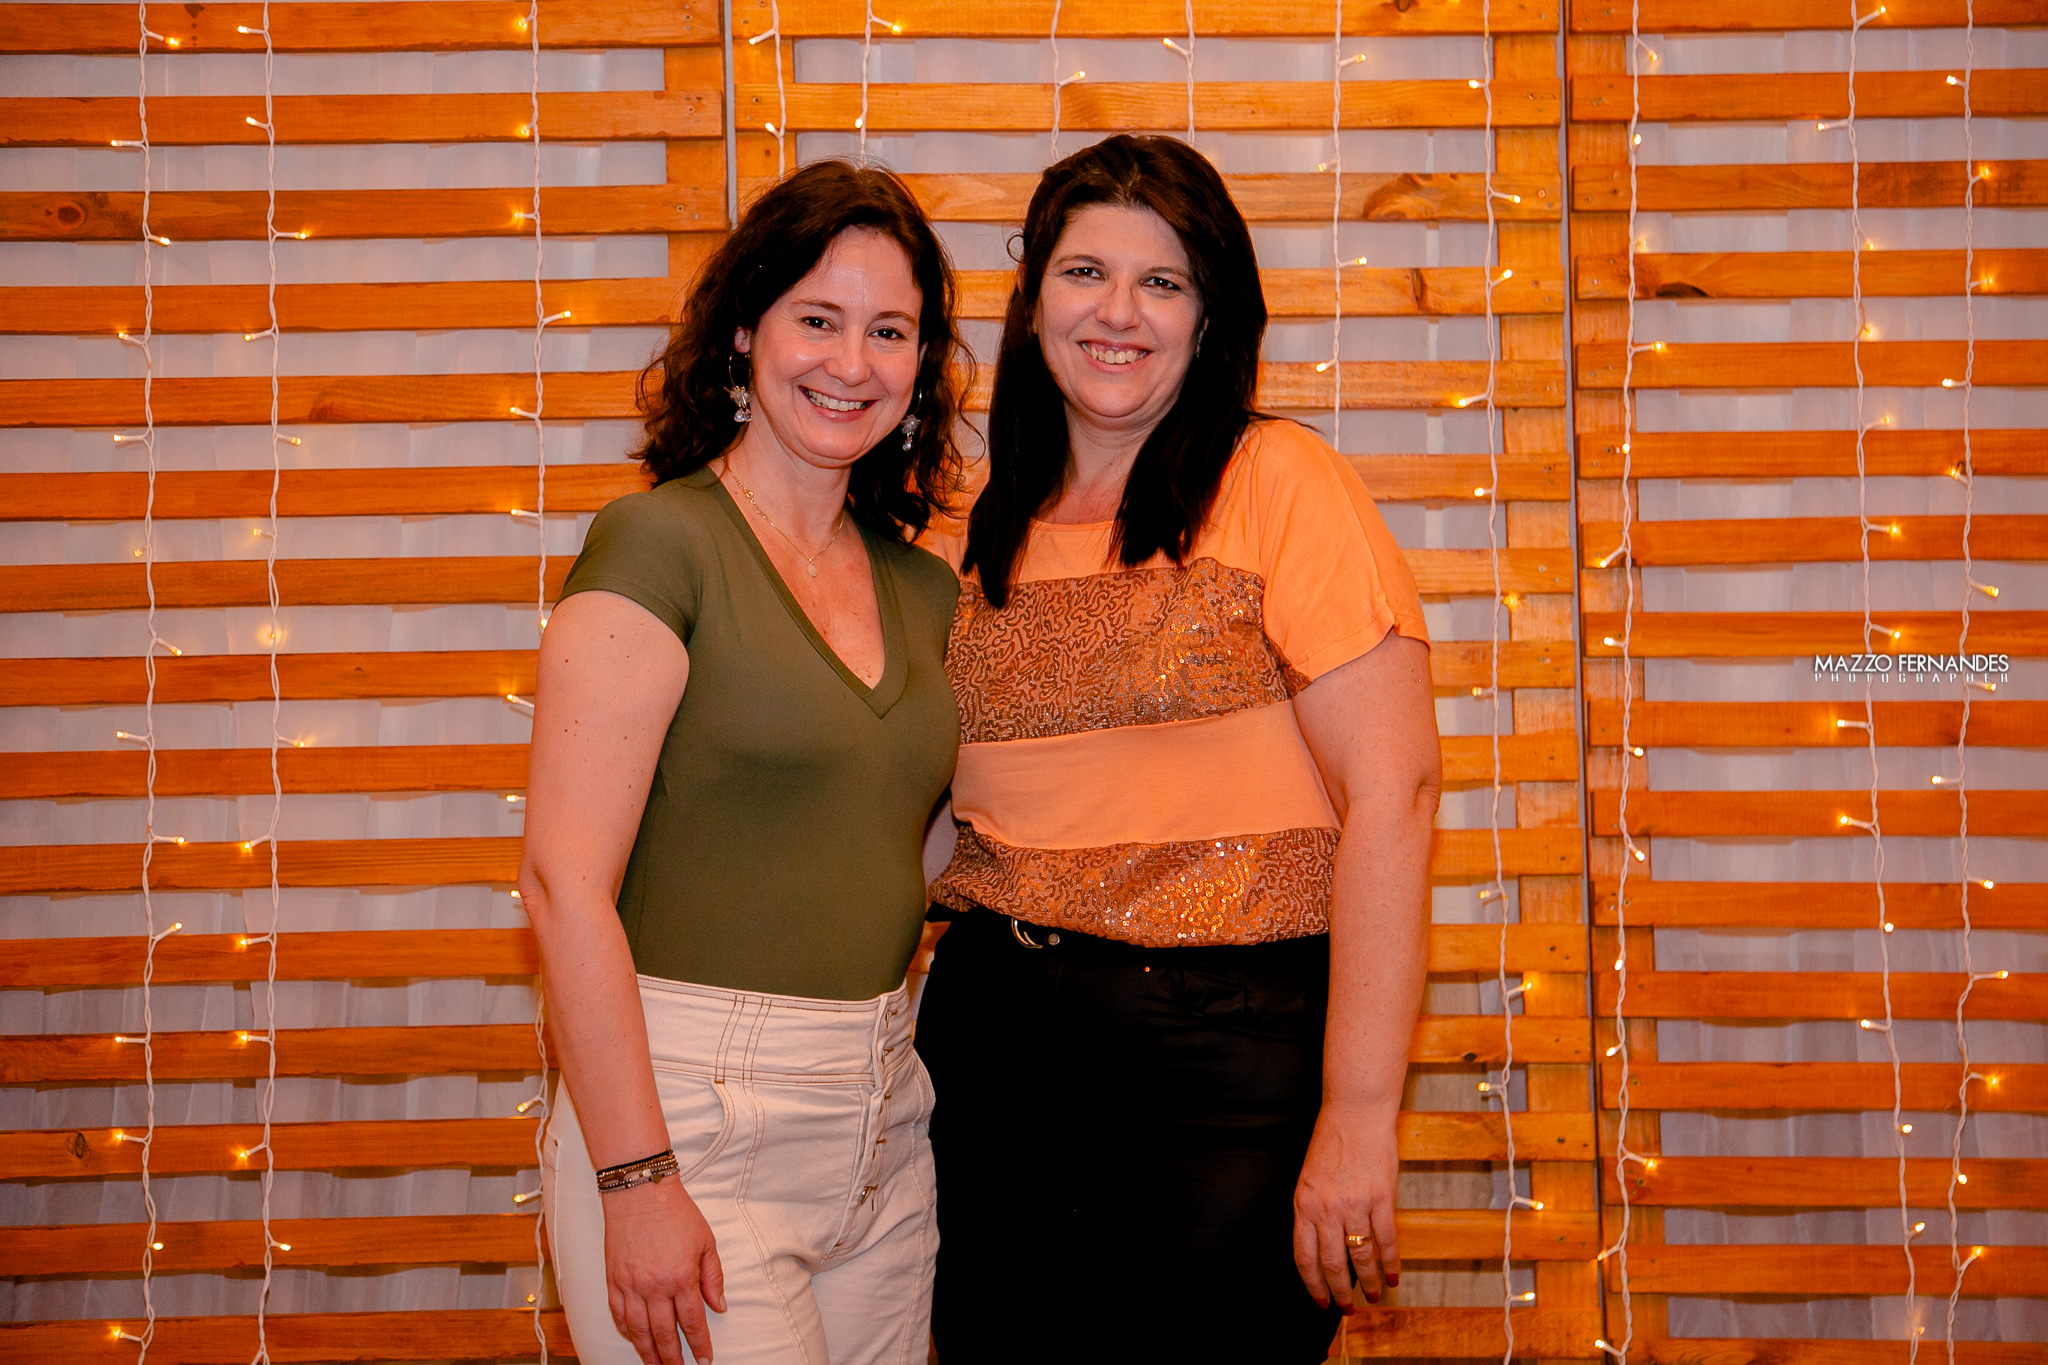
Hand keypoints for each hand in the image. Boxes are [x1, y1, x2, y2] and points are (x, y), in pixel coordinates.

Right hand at [602, 1177, 727, 1363]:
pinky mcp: (613, 1279)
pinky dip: (626, 1330)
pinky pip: (618, 1314)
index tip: (704, 1358)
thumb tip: (718, 1306)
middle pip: (664, 1333)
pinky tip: (634, 1338)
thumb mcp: (706, 1242)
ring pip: (638, 1330)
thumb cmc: (676, 1214)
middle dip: (672, 1357)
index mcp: (681, 1278)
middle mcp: (654, 1287)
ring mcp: (631, 1285)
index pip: (692, 1321)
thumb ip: (713, 1277)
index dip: (699, 1344)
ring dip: (648, 1352)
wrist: (640, 1193)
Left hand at [1291, 1099, 1400, 1312]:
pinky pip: (1386, 1241)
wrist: (1355, 1114)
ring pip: (1362, 1257)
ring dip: (1369, 1282)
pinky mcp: (1380, 1199)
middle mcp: (1326, 1209)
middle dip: (1339, 1293)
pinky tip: (1394, 1277)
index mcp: (1303, 1205)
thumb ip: (1313, 1213)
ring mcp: (1354, 1205)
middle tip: (1347, 1308)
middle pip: (1332, 1264)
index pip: (1304, 1257)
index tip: (1320, 1302)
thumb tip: (1321, 1249)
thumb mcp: (1309, 1180)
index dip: (1312, 1285)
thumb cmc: (1331, 1144)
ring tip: (1374, 1297)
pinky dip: (1391, 1263)